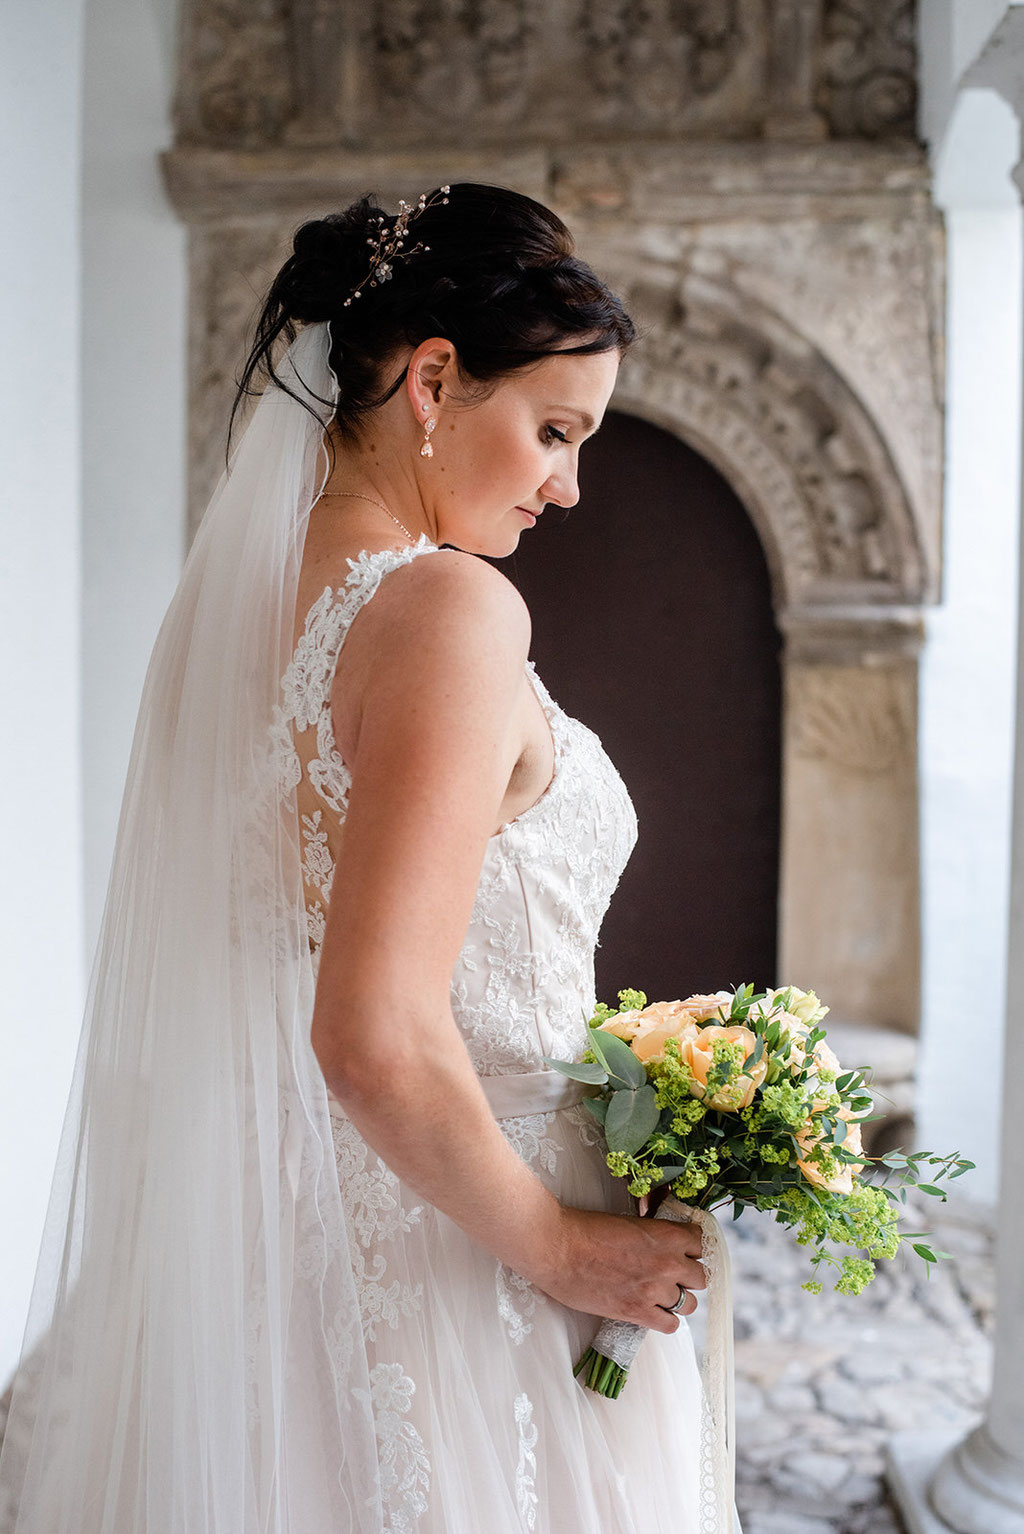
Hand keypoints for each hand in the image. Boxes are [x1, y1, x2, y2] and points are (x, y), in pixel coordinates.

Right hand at [527, 1206, 705, 1333]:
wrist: (557, 1248)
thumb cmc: (586, 1228)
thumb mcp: (629, 1220)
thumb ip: (653, 1231)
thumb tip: (663, 1235)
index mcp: (667, 1234)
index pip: (704, 1243)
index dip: (694, 1248)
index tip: (684, 1251)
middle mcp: (668, 1263)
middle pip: (702, 1277)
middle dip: (688, 1274)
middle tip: (671, 1273)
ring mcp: (654, 1290)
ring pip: (689, 1304)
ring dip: (678, 1298)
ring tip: (659, 1293)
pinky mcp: (638, 1313)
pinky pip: (671, 1325)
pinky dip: (664, 1319)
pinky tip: (651, 1310)